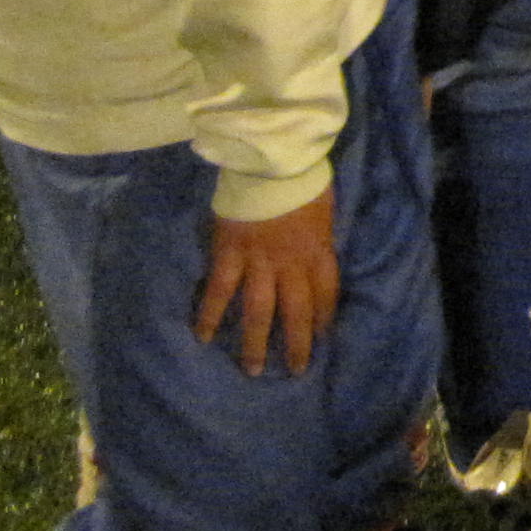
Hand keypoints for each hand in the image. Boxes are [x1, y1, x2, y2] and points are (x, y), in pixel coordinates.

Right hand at [194, 188, 338, 376]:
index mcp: (319, 251)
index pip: (326, 295)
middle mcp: (291, 264)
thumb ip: (320, 238)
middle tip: (294, 371)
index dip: (324, 320)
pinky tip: (204, 336)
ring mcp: (259, 261)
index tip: (322, 340)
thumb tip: (318, 255)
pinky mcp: (230, 253)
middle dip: (296, 344)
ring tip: (251, 370)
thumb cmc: (303, 179)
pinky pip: (220, 290)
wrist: (274, 158)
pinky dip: (210, 314)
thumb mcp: (325, 210)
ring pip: (259, 310)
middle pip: (296, 312)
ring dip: (255, 342)